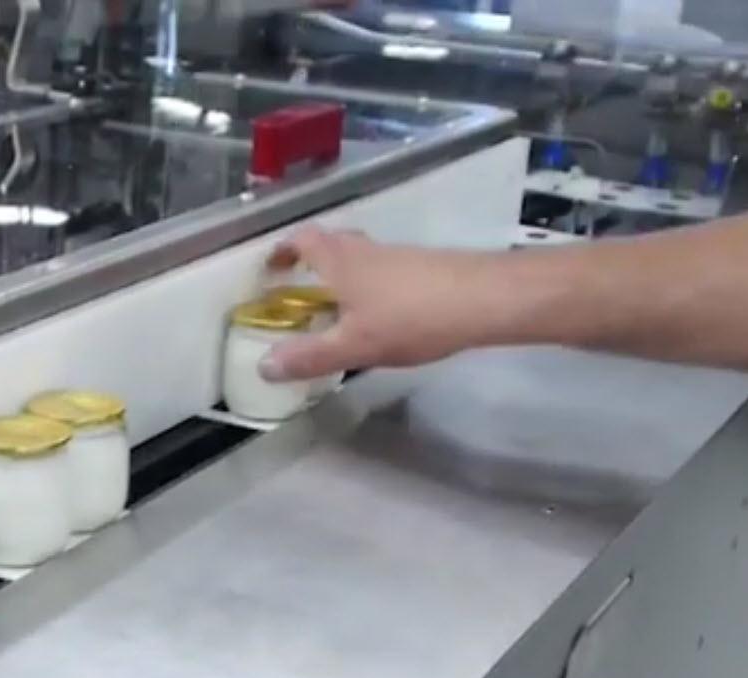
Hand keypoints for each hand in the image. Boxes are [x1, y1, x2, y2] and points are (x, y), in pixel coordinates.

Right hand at [258, 228, 509, 380]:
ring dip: (344, 277)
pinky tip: (383, 318)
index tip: (271, 268)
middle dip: (312, 263)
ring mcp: (398, 256)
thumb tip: (264, 367)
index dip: (283, 250)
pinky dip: (373, 288)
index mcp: (340, 261)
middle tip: (301, 289)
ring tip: (339, 312)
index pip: (302, 240)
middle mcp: (366, 250)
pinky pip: (386, 272)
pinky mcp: (425, 268)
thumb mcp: (354, 346)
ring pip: (361, 259)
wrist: (484, 300)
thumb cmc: (410, 317)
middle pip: (332, 244)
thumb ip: (309, 357)